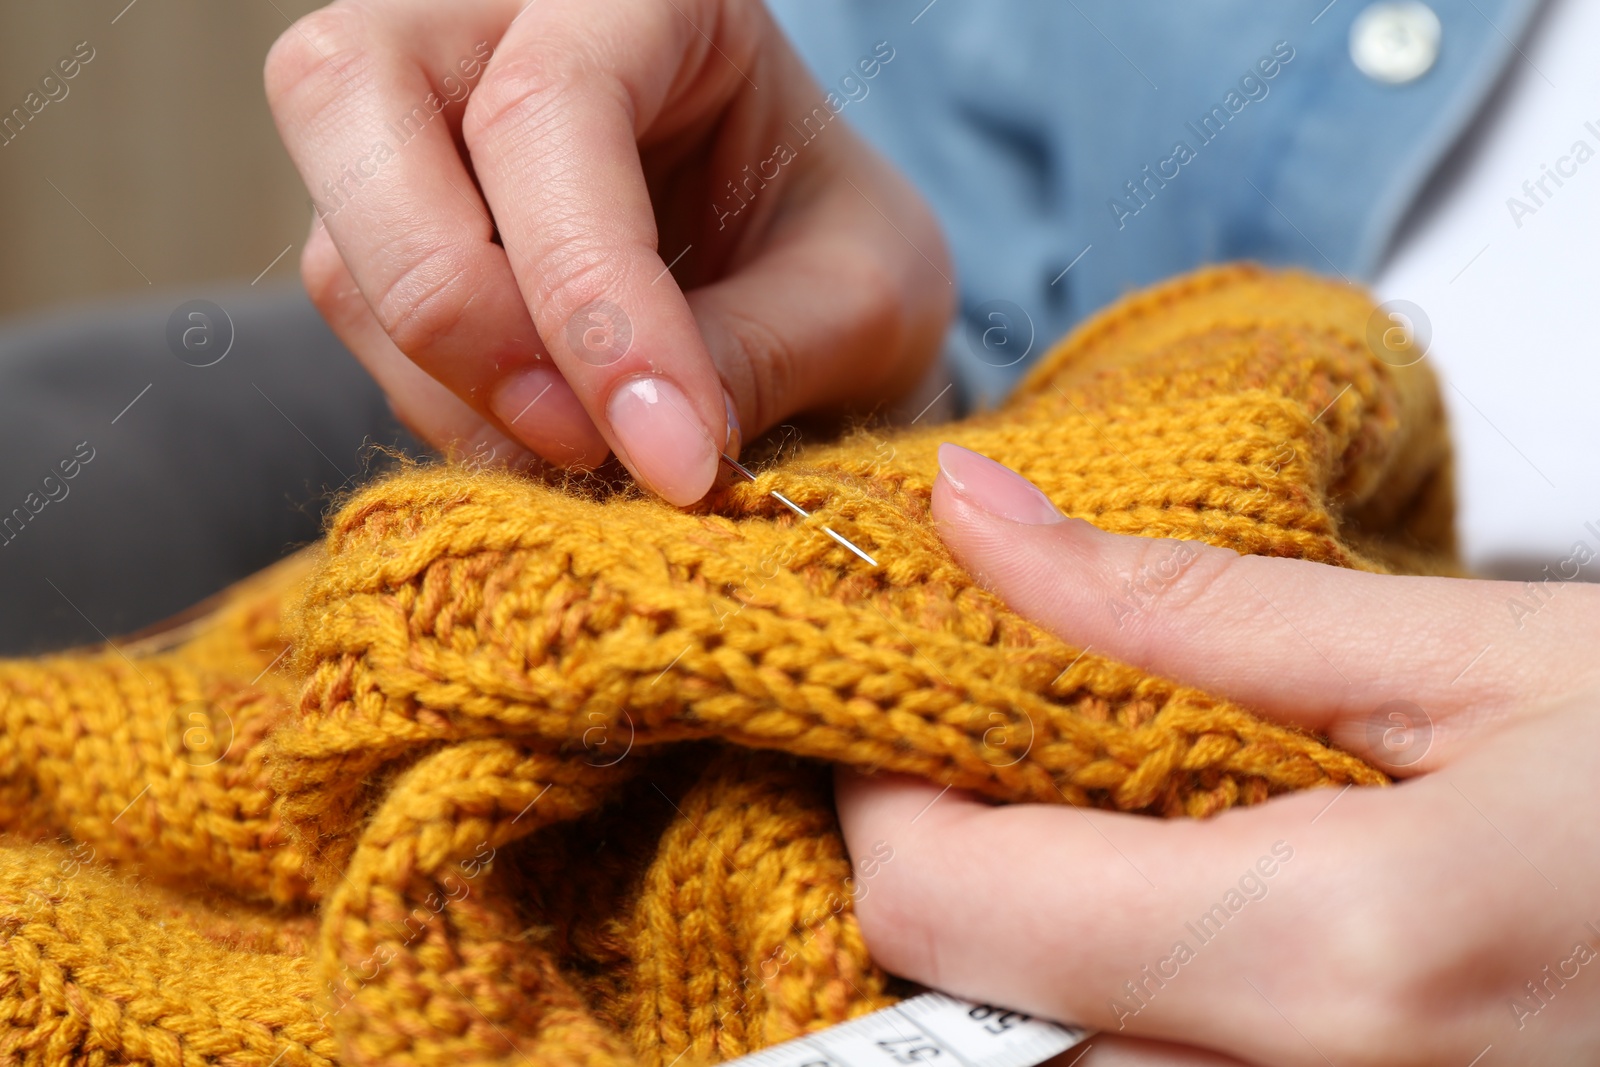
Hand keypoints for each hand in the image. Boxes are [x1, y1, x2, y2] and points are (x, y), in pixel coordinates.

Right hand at [265, 0, 952, 504]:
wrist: (815, 284)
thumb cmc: (843, 256)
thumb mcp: (861, 300)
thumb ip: (763, 355)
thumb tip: (648, 444)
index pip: (553, 103)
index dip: (594, 293)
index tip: (675, 456)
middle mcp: (497, 19)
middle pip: (350, 88)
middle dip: (451, 297)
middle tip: (575, 439)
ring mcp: (420, 123)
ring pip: (340, 238)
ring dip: (455, 386)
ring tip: (596, 459)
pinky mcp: (387, 227)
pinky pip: (360, 321)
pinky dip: (448, 408)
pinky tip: (554, 440)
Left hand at [837, 444, 1599, 1065]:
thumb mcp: (1471, 656)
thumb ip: (1180, 607)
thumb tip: (979, 519)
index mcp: (1345, 957)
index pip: (956, 912)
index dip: (886, 808)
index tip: (909, 730)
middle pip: (980, 1032)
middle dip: (946, 899)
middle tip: (982, 782)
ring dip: (1025, 977)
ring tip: (1085, 847)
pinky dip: (1121, 1024)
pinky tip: (1176, 936)